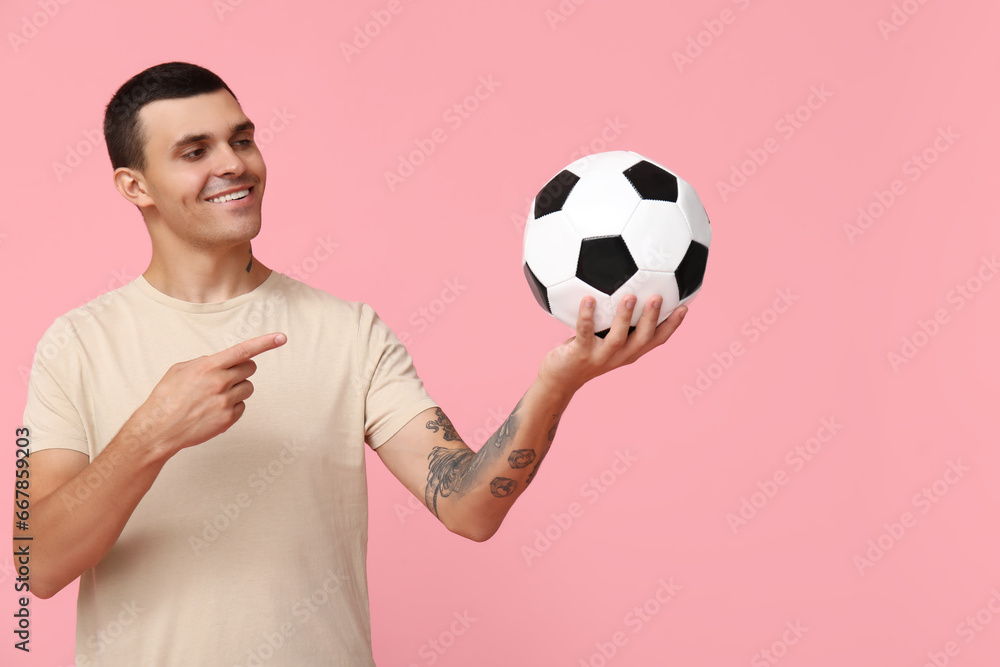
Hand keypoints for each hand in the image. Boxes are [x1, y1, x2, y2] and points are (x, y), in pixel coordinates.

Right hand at [125, 333, 286, 455]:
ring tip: (215, 396)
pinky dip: (233, 406)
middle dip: (242, 369)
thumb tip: (219, 361)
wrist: (158, 429)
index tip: (281, 337)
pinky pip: (242, 407)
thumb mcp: (180, 370)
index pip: (243, 350)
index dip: (265, 343)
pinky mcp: (228, 419)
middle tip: (226, 376)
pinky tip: (214, 410)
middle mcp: (220, 382)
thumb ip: (204, 362)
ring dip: (237, 388)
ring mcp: (226, 402)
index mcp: (209, 367)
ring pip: (248, 388)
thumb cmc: (166, 397)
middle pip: (249, 368)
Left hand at [537, 295, 686, 395]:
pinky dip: (587, 316)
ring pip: (618, 338)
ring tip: (629, 297)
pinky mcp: (580, 354)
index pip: (656, 340)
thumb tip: (627, 291)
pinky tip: (588, 299)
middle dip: (652, 318)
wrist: (559, 380)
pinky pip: (585, 332)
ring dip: (625, 317)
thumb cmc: (584, 352)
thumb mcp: (606, 340)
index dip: (672, 325)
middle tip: (658, 297)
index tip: (684, 307)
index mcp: (629, 352)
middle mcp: (619, 356)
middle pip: (642, 339)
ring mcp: (600, 356)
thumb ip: (617, 323)